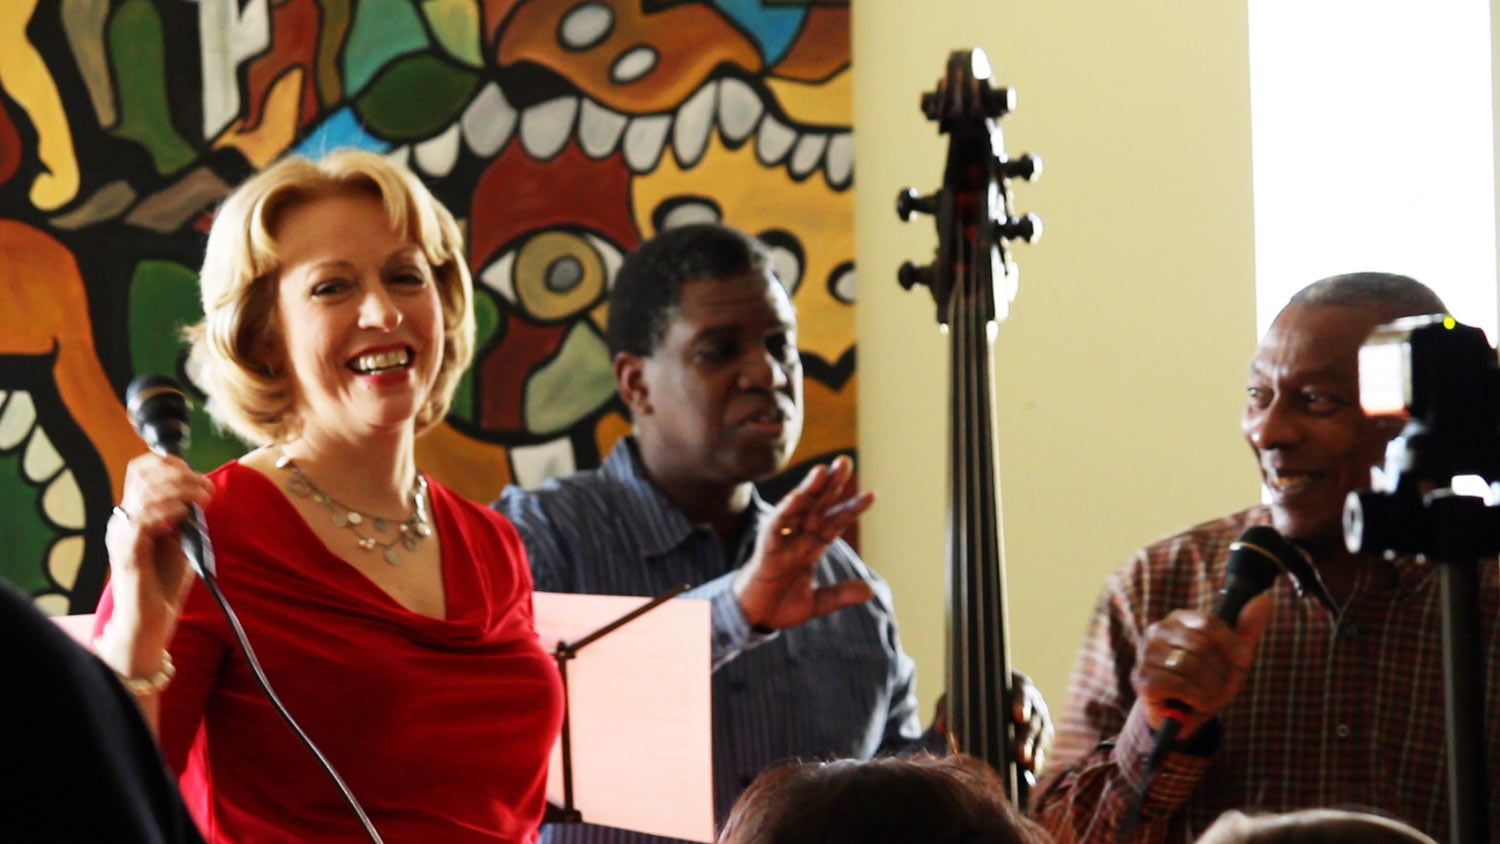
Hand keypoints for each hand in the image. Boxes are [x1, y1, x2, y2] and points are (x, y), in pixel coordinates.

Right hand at [98, 452, 213, 665]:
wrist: (153, 616)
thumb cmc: (167, 580)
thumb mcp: (181, 537)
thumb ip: (185, 514)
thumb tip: (199, 490)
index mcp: (134, 513)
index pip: (140, 471)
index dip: (167, 463)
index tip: (196, 472)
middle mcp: (123, 520)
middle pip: (143, 478)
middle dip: (179, 475)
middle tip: (206, 486)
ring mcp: (122, 535)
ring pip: (145, 495)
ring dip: (179, 490)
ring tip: (203, 497)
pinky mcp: (126, 553)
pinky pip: (141, 522)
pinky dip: (165, 511)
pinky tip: (182, 512)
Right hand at [732, 455, 875, 630]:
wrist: (752, 618)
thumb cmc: (780, 604)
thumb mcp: (817, 602)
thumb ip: (841, 594)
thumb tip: (871, 590)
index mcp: (811, 547)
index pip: (834, 522)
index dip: (851, 508)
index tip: (872, 494)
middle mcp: (798, 538)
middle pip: (817, 506)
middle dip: (831, 484)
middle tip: (845, 461)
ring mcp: (782, 540)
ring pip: (797, 509)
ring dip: (809, 489)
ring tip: (822, 471)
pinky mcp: (766, 548)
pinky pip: (776, 526)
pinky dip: (786, 511)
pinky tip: (797, 497)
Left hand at [927, 670, 1052, 781]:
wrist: (988, 702)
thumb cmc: (972, 696)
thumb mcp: (959, 697)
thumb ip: (949, 709)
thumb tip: (940, 728)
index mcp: (1016, 684)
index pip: (1022, 690)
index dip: (1021, 702)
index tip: (1017, 716)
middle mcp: (1033, 701)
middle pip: (1034, 719)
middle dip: (1027, 738)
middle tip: (1020, 754)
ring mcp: (1040, 719)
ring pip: (1042, 736)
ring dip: (1035, 752)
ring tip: (1027, 766)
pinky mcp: (1043, 737)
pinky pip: (1043, 749)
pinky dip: (1038, 760)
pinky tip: (1031, 771)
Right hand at [1130, 593, 1272, 738]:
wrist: (1182, 717)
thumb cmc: (1206, 682)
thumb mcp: (1232, 657)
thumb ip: (1247, 629)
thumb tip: (1265, 599)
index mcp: (1179, 619)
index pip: (1209, 623)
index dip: (1232, 646)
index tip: (1242, 663)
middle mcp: (1158, 630)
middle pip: (1202, 645)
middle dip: (1222, 672)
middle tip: (1222, 687)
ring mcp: (1147, 654)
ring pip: (1191, 665)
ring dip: (1211, 688)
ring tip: (1209, 697)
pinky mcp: (1143, 678)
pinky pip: (1179, 684)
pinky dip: (1196, 698)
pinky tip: (1196, 703)